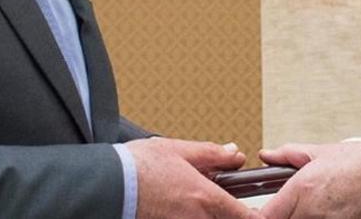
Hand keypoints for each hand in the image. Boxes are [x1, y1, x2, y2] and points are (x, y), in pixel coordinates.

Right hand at [126, 137, 256, 218]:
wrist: (105, 186)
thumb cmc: (135, 168)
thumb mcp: (178, 150)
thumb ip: (211, 154)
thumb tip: (234, 154)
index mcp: (205, 198)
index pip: (248, 218)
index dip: (255, 215)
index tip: (255, 210)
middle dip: (231, 213)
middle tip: (226, 203)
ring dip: (208, 214)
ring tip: (195, 201)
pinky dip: (192, 216)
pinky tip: (180, 206)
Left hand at [258, 142, 360, 218]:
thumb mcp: (324, 152)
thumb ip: (290, 155)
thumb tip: (268, 155)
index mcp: (302, 190)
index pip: (264, 217)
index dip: (258, 215)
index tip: (260, 210)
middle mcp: (311, 213)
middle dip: (280, 216)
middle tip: (287, 207)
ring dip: (299, 217)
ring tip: (312, 207)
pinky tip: (326, 212)